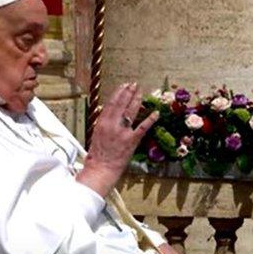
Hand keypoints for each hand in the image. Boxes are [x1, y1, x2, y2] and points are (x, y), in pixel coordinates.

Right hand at [77, 82, 158, 196]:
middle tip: (134, 85)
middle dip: (129, 92)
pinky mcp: (132, 140)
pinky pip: (143, 127)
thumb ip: (103, 123)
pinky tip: (155, 113)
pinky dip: (150, 119)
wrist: (101, 168)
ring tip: (141, 92)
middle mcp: (112, 124)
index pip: (112, 103)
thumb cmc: (97, 155)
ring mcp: (123, 132)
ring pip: (131, 111)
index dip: (119, 93)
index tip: (123, 86)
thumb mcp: (96, 134)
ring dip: (137, 100)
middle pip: (122, 104)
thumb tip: (108, 113)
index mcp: (102, 122)